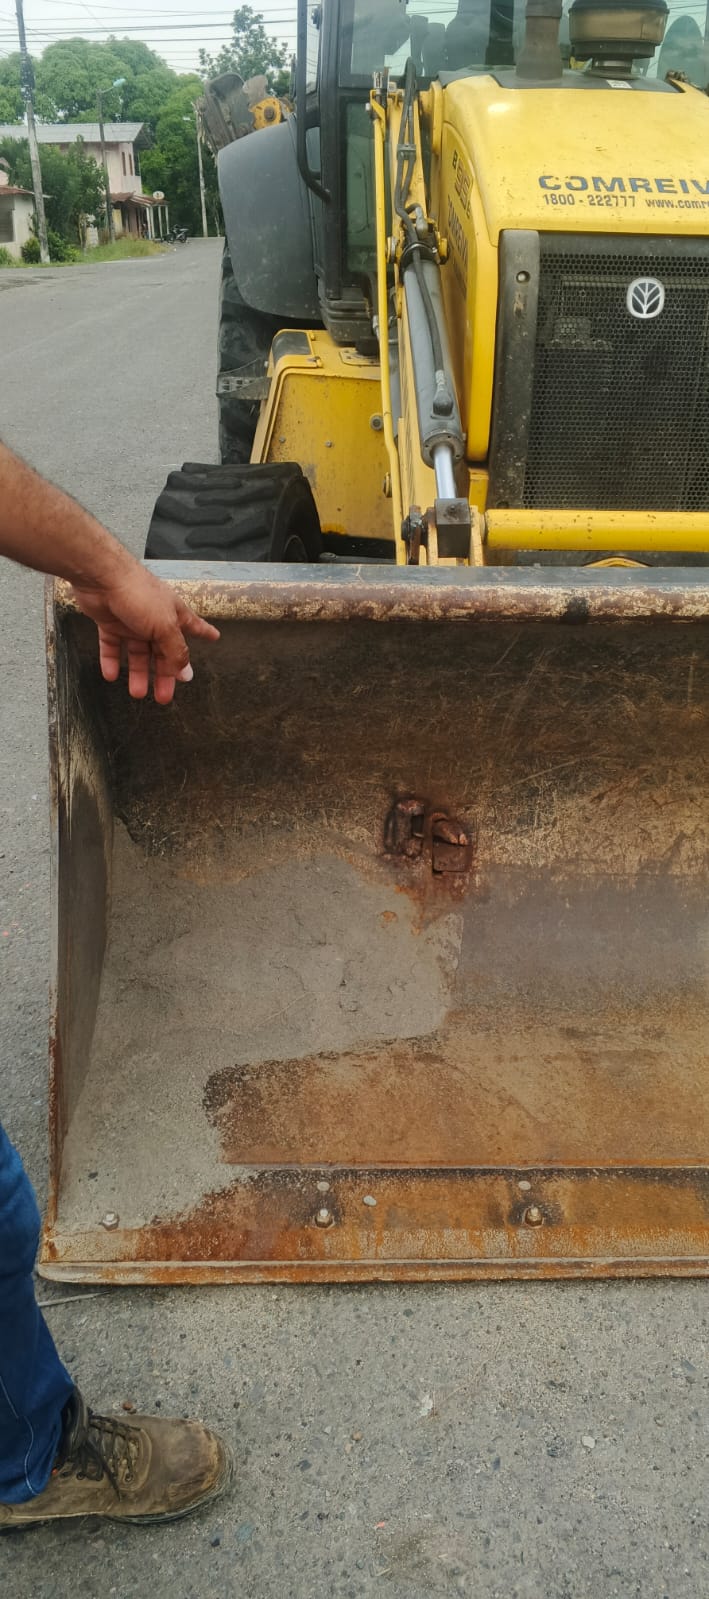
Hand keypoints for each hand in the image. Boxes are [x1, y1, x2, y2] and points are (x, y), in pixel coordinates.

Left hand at [71, 564, 219, 703]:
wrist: (103, 578)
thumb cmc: (139, 595)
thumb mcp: (165, 627)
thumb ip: (175, 651)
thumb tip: (186, 672)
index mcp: (174, 615)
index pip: (194, 626)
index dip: (205, 633)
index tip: (215, 637)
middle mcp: (154, 619)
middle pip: (163, 652)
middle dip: (165, 674)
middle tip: (164, 696)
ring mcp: (131, 621)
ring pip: (137, 653)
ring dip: (138, 673)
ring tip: (137, 693)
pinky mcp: (109, 622)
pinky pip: (111, 646)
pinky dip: (112, 661)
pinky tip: (111, 675)